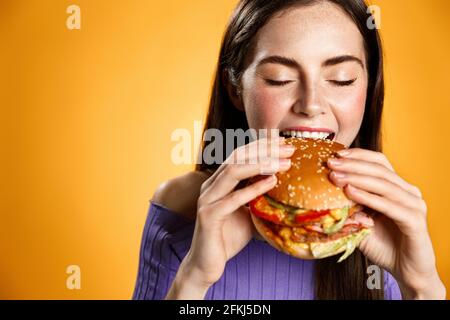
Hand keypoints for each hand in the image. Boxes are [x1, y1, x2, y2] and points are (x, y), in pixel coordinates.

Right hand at [166, 137, 294, 298]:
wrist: (207, 265)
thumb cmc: (228, 238)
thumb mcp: (249, 213)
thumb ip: (259, 199)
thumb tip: (285, 191)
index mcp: (218, 182)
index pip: (240, 155)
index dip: (261, 146)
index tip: (285, 143)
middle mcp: (210, 186)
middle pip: (237, 157)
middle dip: (264, 150)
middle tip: (289, 148)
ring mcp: (207, 199)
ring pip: (233, 172)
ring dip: (260, 164)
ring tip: (283, 163)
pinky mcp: (208, 215)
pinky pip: (233, 199)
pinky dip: (253, 188)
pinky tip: (271, 182)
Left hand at [327, 148, 445, 298]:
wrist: (406, 271)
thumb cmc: (383, 246)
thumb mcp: (360, 223)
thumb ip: (348, 209)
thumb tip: (326, 197)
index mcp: (398, 188)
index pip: (379, 162)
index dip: (358, 156)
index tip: (336, 154)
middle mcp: (408, 192)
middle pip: (380, 170)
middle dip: (352, 165)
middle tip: (330, 163)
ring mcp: (414, 205)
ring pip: (383, 184)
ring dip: (357, 178)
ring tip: (335, 176)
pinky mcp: (415, 221)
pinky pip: (388, 205)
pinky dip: (368, 197)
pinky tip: (350, 192)